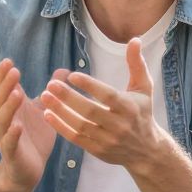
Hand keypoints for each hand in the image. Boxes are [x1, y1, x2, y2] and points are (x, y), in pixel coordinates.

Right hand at [0, 58, 56, 191]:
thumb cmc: (33, 137)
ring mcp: (6, 136)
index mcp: (11, 108)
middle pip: (1, 100)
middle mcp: (5, 120)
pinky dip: (12, 134)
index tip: (8, 61)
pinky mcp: (11, 153)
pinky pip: (9, 142)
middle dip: (6, 85)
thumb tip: (64, 71)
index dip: (3, 76)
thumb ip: (50, 91)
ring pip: (3, 119)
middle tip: (13, 71)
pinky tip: (17, 126)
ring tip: (17, 94)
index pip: (4, 88)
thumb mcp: (43, 111)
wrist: (27, 170)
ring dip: (9, 106)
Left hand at [37, 38, 166, 168]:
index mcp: (129, 108)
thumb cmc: (142, 113)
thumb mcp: (144, 89)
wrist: (146, 151)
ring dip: (60, 111)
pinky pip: (76, 139)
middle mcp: (119, 125)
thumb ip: (136, 64)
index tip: (71, 75)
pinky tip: (47, 114)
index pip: (107, 96)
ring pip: (80, 126)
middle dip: (69, 98)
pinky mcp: (97, 150)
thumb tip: (134, 39)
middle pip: (90, 111)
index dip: (89, 85)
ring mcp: (107, 140)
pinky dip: (60, 127)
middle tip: (51, 84)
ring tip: (45, 96)